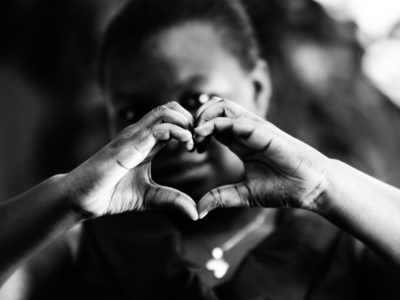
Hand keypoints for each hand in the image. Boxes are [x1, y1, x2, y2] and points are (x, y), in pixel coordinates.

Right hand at [63, 102, 197, 219]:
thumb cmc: (111, 195)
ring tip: (192, 143)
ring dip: (186, 122)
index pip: (173, 120)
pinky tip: (185, 145)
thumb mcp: (150, 198)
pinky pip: (157, 128)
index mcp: (147, 143)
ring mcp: (134, 136)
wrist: (82, 199)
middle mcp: (141, 134)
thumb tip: (196, 214)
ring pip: (165, 110)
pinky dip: (177, 131)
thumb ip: (173, 201)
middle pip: (172, 108)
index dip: (191, 129)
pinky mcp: (128, 144)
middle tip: (198, 143)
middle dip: (191, 120)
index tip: (199, 149)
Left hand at [194, 98, 329, 217]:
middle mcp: (245, 130)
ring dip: (202, 116)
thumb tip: (198, 210)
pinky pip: (234, 120)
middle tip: (189, 139)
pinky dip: (214, 124)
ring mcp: (254, 128)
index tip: (190, 149)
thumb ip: (221, 198)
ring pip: (222, 105)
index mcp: (240, 141)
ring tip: (195, 136)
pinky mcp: (263, 131)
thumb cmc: (282, 188)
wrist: (310, 187)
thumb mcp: (244, 194)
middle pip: (214, 108)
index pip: (213, 124)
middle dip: (196, 118)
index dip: (198, 132)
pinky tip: (203, 136)